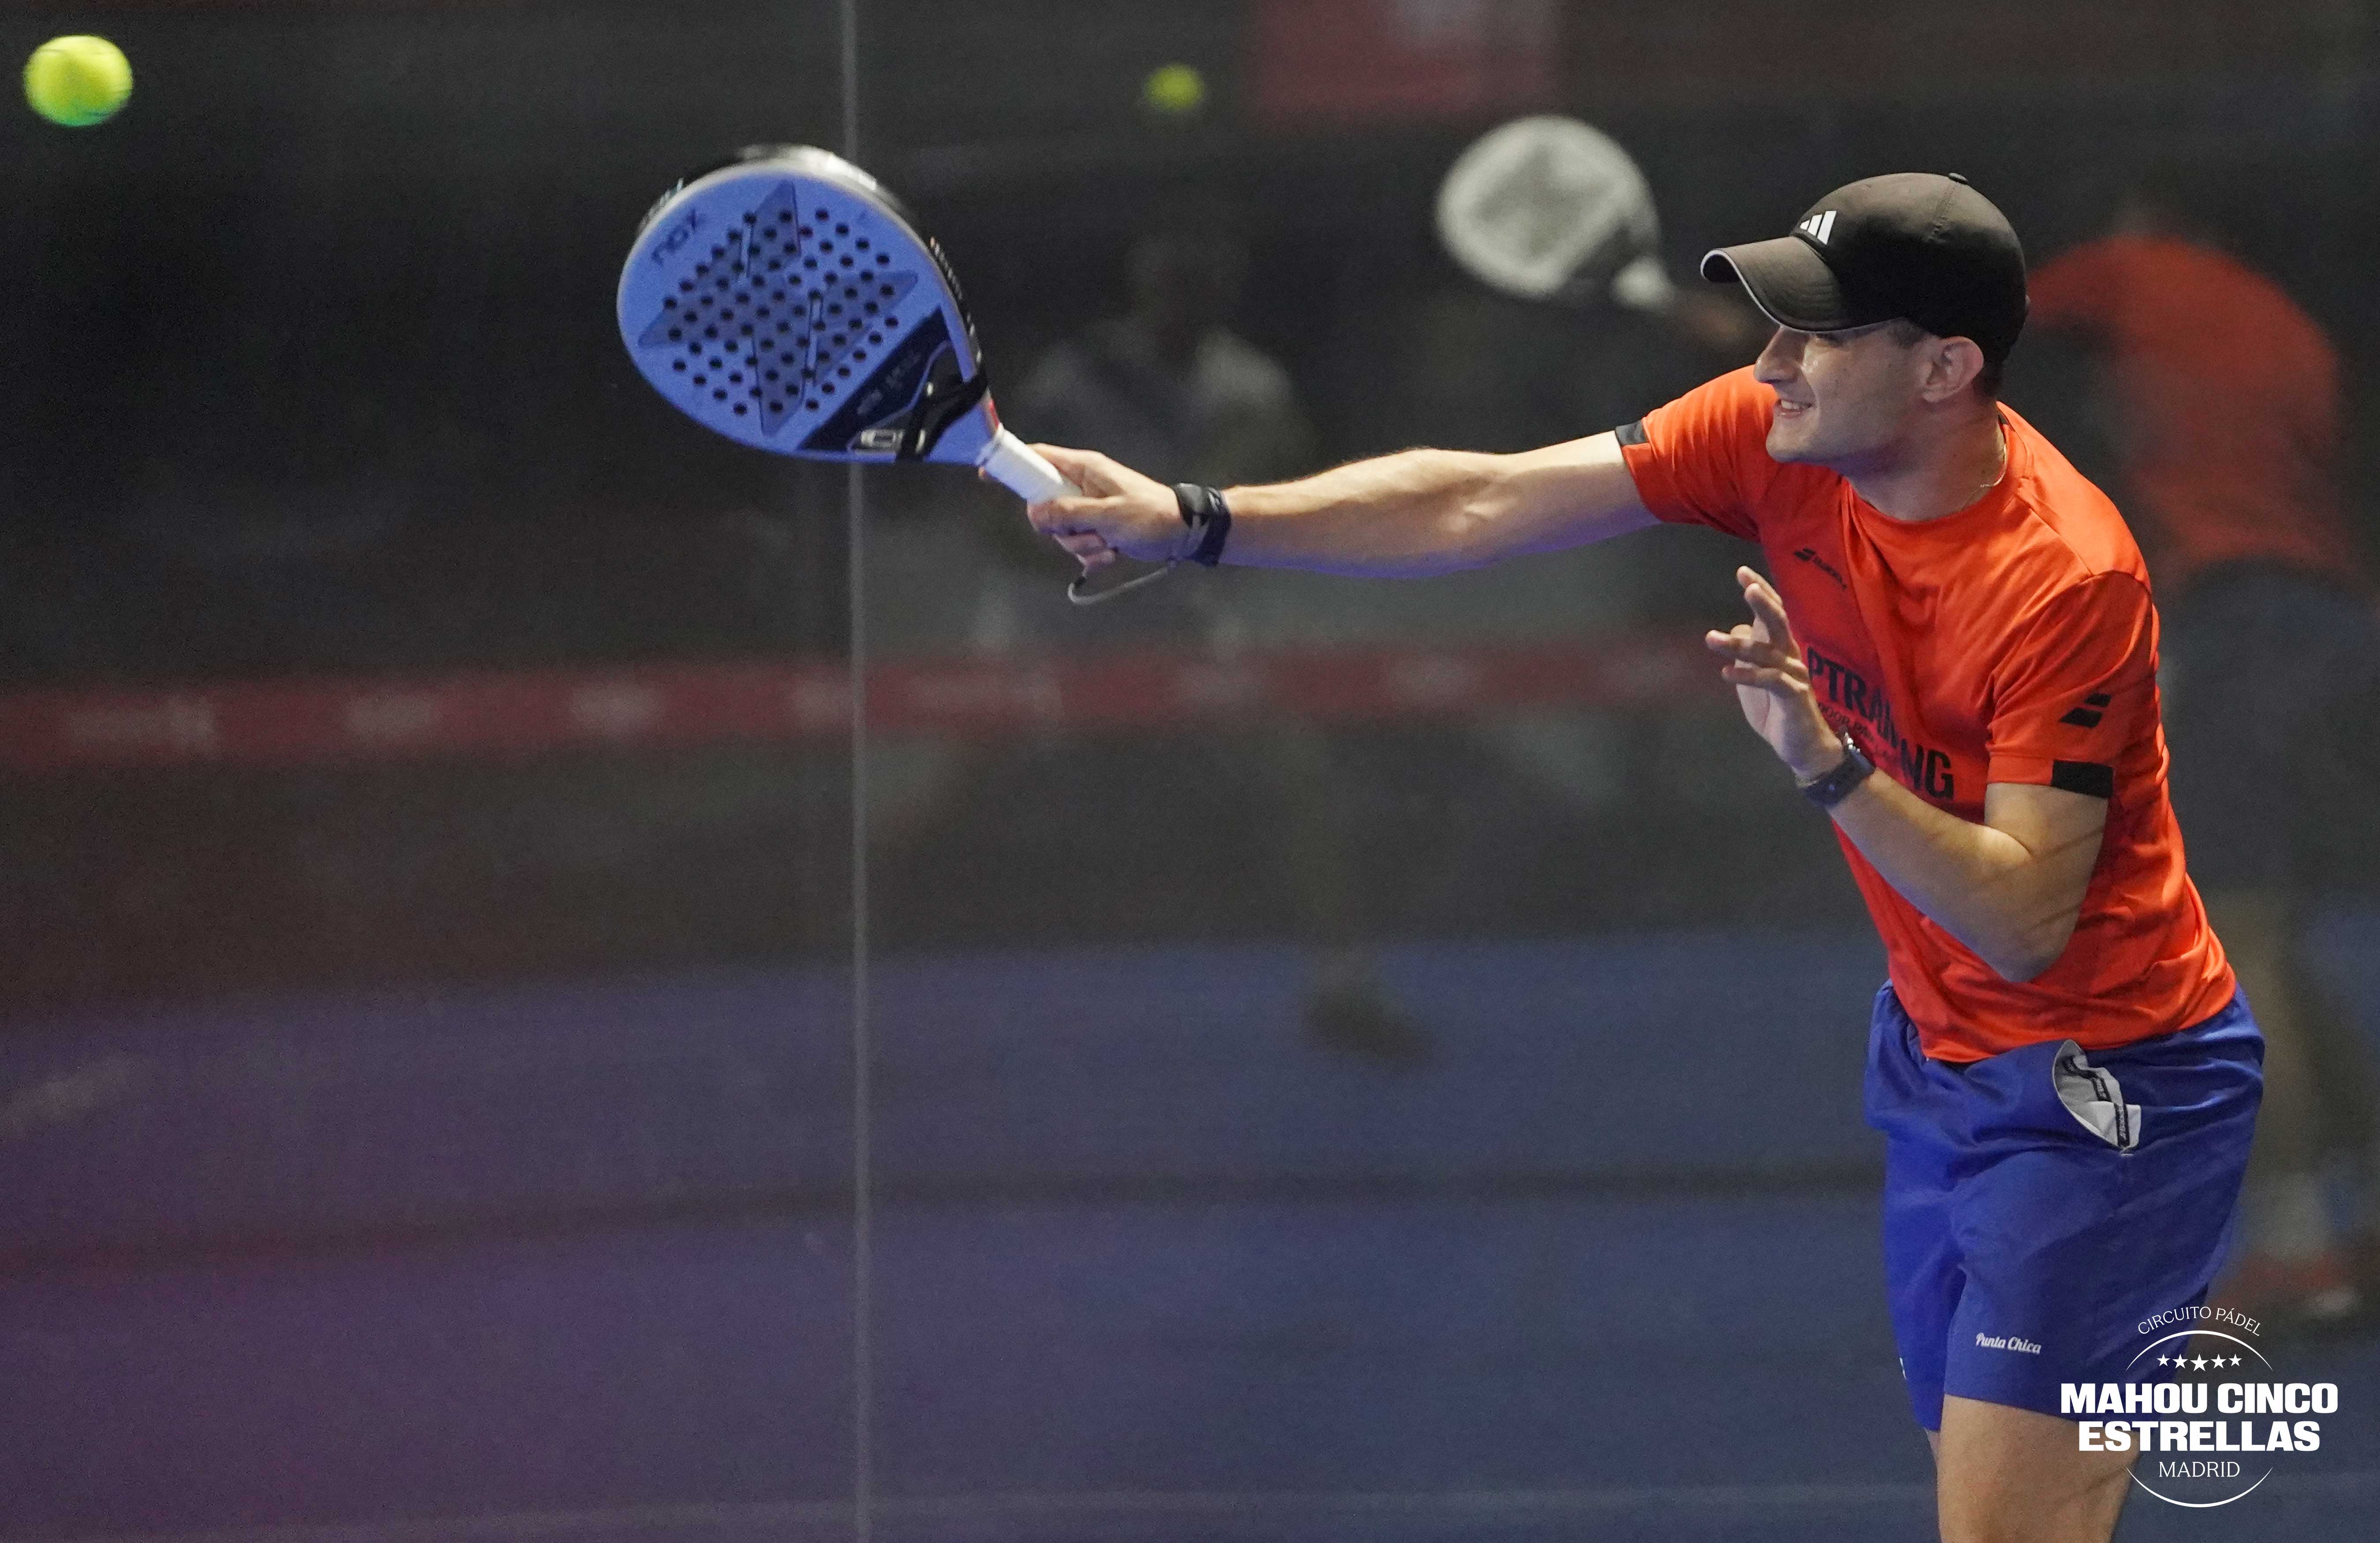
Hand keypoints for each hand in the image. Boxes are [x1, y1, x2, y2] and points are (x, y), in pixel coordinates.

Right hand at [1022, 445, 1185, 570]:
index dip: (1012, 465)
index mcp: (1084, 468)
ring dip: (1082, 545)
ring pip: (1061, 531)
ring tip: (1109, 544)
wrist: (1184, 532)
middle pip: (1045, 505)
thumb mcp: (1109, 515)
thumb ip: (1070, 513)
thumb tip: (1036, 514)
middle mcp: (1083, 485)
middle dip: (1061, 528)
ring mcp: (1089, 507)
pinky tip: (1112, 553)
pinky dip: (1092, 554)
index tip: (987, 475)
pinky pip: (1078, 545)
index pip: (1038, 458)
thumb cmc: (1152, 515)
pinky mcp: (1097, 528)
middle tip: (1085, 532)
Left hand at [1704, 566, 1844, 782]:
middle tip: (1747, 585)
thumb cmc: (1779, 711)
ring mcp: (1795, 676)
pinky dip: (1748, 676)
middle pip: (1779, 624)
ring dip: (1738, 645)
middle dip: (1764, 602)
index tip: (1743, 572)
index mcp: (1782, 650)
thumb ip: (1748, 654)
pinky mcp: (1795, 697)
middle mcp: (1791, 657)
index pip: (1774, 615)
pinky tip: (1726, 673)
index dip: (1762, 593)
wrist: (1803, 749)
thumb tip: (1736, 628)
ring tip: (1710, 638)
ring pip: (1768, 653)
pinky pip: (1771, 681)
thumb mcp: (1757, 680)